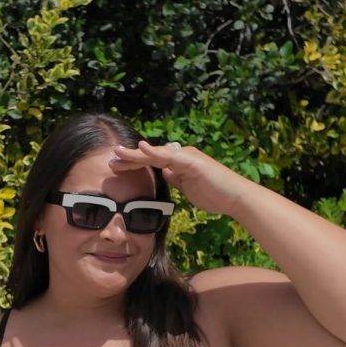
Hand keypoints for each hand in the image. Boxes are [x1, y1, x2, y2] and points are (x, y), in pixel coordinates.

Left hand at [108, 138, 246, 216]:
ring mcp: (187, 157)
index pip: (152, 161)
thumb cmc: (216, 195)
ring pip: (157, 153)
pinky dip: (156, 152)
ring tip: (118, 152)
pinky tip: (143, 149)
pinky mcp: (192, 161)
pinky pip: (170, 156)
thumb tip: (165, 173)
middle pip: (151, 155)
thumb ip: (177, 178)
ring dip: (136, 153)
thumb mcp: (189, 188)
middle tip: (111, 158)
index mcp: (180, 163)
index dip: (134, 162)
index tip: (116, 166)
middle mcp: (182, 155)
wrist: (235, 197)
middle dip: (130, 157)